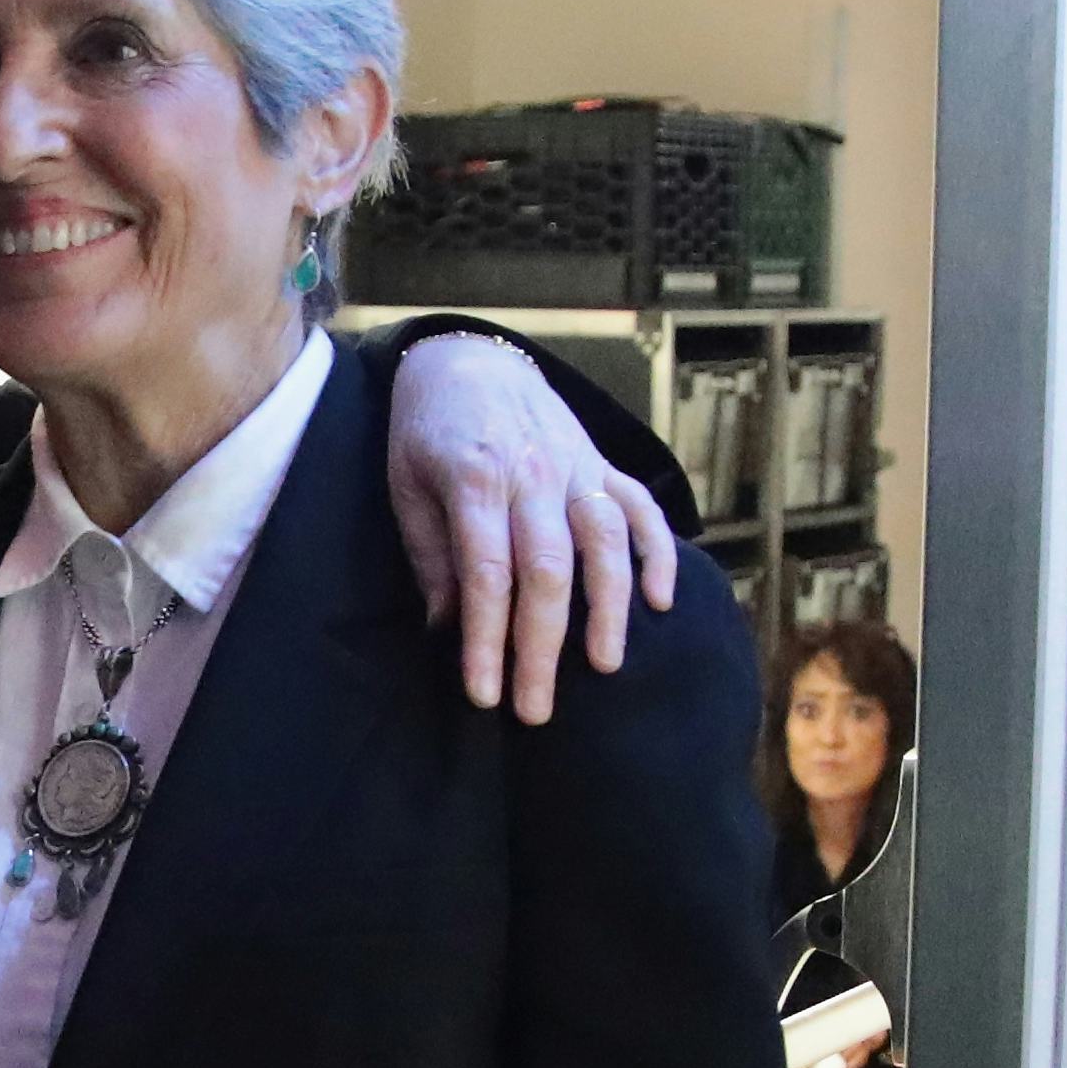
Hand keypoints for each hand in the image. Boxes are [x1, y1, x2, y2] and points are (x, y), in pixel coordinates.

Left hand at [388, 333, 677, 725]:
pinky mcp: (602, 463)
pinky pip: (640, 509)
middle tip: (537, 709)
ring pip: (606, 542)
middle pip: (548, 570)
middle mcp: (535, 474)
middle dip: (544, 647)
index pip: (488, 575)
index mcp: (476, 480)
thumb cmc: (426, 432)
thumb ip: (431, 555)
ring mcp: (577, 466)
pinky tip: (660, 602)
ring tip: (605, 666)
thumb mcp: (406, 487)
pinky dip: (657, 553)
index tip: (484, 695)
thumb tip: (449, 628)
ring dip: (610, 608)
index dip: (488, 640)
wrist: (468, 358)